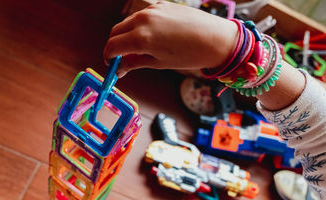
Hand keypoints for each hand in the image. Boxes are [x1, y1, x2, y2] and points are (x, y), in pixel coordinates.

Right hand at [103, 1, 237, 76]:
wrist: (216, 39)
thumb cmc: (191, 55)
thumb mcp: (160, 63)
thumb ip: (135, 62)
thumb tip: (120, 68)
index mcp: (141, 38)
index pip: (112, 46)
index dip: (109, 57)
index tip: (112, 65)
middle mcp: (143, 20)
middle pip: (116, 31)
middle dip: (114, 45)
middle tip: (121, 59)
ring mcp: (152, 9)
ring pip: (128, 22)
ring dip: (126, 35)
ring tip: (137, 50)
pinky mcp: (161, 5)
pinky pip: (142, 16)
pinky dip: (139, 27)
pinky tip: (150, 38)